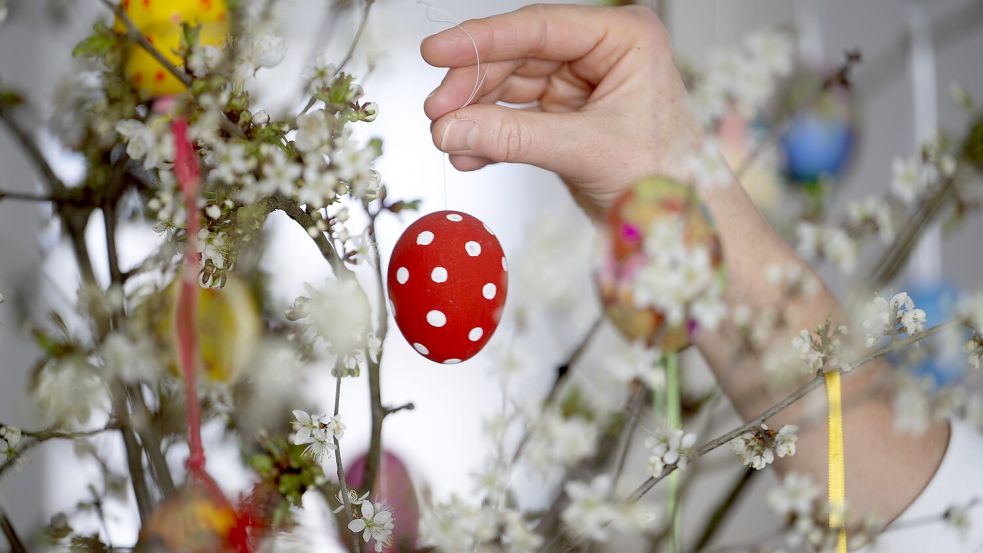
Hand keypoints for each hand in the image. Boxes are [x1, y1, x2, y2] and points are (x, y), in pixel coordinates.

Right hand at [421, 4, 702, 217]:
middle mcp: (601, 54)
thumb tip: (450, 129)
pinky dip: (493, 137)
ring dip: (478, 115)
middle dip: (474, 86)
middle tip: (437, 113)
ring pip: (512, 88)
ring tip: (446, 138)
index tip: (436, 51)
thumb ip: (514, 137)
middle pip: (518, 56)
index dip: (482, 39)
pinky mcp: (569, 118)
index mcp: (623, 38)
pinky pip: (519, 119)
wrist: (687, 225)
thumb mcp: (586, 150)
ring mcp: (582, 85)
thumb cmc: (667, 178)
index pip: (540, 27)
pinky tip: (468, 154)